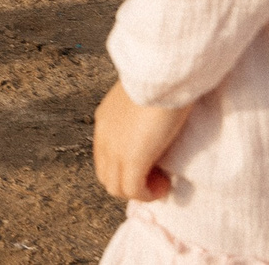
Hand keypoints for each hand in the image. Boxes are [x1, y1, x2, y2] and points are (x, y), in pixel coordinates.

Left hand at [93, 80, 189, 202]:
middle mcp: (104, 135)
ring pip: (115, 187)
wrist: (161, 73)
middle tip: (156, 174)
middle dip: (130, 181)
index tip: (150, 162)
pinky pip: (133, 191)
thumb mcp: (144, 94)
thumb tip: (156, 119)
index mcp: (105, 118)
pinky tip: (165, 184)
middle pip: (106, 175)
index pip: (105, 154)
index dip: (126, 165)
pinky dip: (148, 194)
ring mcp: (114, 149)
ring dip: (139, 190)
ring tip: (161, 181)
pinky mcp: (131, 159)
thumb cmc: (160, 78)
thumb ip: (142, 110)